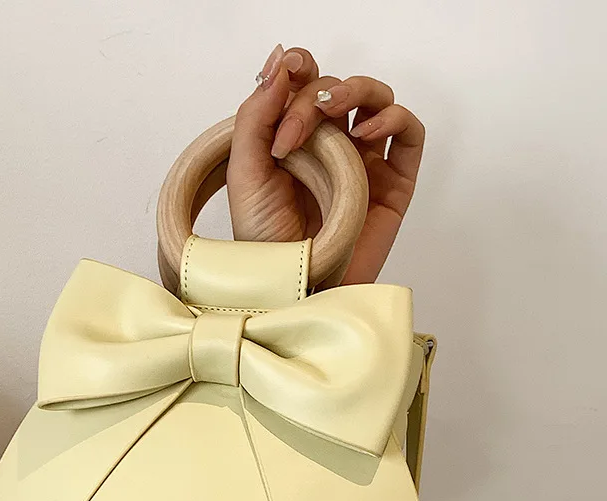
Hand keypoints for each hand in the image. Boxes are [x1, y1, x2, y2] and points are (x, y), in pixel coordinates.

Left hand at [226, 44, 425, 285]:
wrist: (289, 285)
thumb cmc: (265, 240)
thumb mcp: (245, 173)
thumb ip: (257, 116)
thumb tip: (281, 62)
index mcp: (293, 140)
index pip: (304, 84)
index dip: (299, 68)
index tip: (285, 74)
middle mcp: (329, 147)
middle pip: (336, 89)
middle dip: (312, 98)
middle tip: (291, 135)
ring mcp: (363, 163)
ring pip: (377, 100)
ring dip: (358, 91)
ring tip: (333, 114)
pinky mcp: (392, 183)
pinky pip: (408, 135)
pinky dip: (393, 119)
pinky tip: (364, 135)